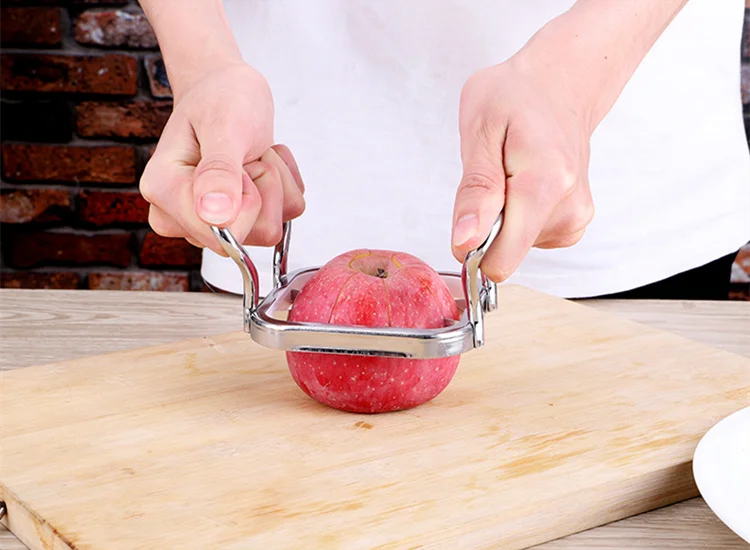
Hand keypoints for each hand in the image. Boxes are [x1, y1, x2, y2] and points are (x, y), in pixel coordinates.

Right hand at [140, 63, 304, 254]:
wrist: (225, 88)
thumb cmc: (220, 98)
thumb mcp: (225, 125)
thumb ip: (220, 171)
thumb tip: (214, 217)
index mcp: (164, 192)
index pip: (219, 234)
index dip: (245, 199)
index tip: (238, 161)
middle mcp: (179, 216)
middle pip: (245, 237)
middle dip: (261, 190)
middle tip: (244, 155)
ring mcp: (208, 223)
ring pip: (269, 230)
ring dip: (274, 186)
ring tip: (251, 156)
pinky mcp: (236, 222)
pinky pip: (284, 220)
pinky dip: (284, 187)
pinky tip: (260, 162)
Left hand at [451, 58, 594, 281]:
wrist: (560, 84)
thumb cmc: (516, 96)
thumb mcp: (479, 129)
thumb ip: (475, 191)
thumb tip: (464, 243)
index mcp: (545, 184)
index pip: (502, 260)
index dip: (472, 247)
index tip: (468, 212)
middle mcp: (569, 207)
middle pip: (506, 254)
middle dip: (487, 225)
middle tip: (492, 177)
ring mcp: (576, 217)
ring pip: (515, 248)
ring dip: (502, 217)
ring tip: (511, 171)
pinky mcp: (575, 223)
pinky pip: (528, 239)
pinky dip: (517, 217)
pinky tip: (523, 183)